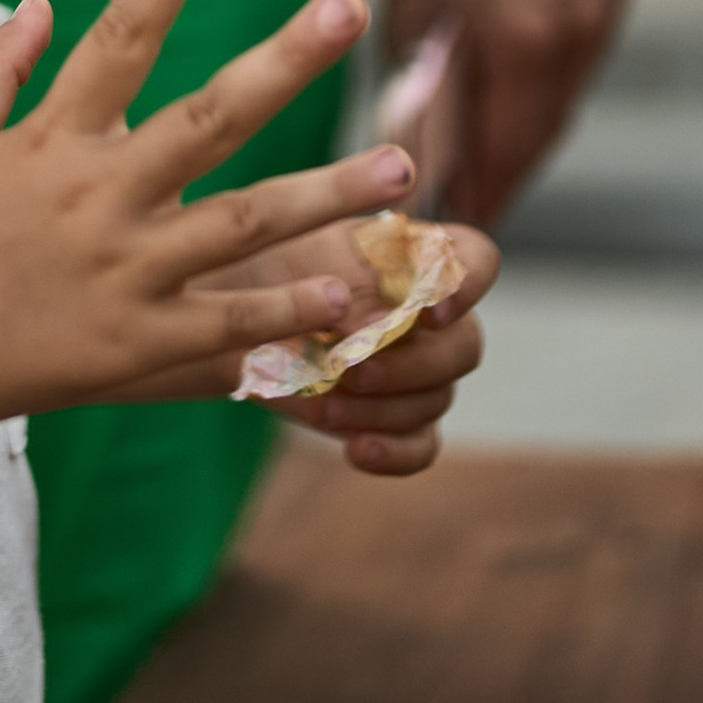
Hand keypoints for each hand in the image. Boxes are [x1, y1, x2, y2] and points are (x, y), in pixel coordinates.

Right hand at [0, 0, 420, 432]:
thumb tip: (46, 2)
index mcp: (53, 136)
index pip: (122, 31)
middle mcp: (97, 195)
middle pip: (209, 116)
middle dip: (285, 59)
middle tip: (350, 7)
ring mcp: (121, 274)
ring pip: (242, 224)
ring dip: (327, 194)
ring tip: (403, 167)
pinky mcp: (131, 349)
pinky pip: (224, 327)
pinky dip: (285, 312)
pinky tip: (348, 293)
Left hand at [252, 217, 500, 476]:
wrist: (226, 315)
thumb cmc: (261, 264)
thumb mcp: (293, 248)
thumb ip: (343, 272)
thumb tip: (379, 314)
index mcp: (413, 254)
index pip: (476, 261)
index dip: (466, 285)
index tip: (429, 310)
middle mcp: (428, 315)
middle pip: (464, 345)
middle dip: (410, 361)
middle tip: (351, 364)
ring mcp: (416, 370)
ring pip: (436, 398)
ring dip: (383, 406)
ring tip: (324, 406)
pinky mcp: (393, 419)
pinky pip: (420, 446)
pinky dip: (394, 453)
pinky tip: (356, 451)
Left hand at [384, 0, 626, 228]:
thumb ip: (417, 55)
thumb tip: (405, 132)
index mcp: (522, 37)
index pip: (499, 152)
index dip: (472, 199)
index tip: (445, 235)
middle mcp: (576, 37)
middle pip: (538, 137)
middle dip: (500, 178)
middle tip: (462, 212)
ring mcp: (606, 10)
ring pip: (561, 100)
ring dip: (523, 132)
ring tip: (481, 158)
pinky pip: (578, 58)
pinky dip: (545, 83)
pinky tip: (512, 84)